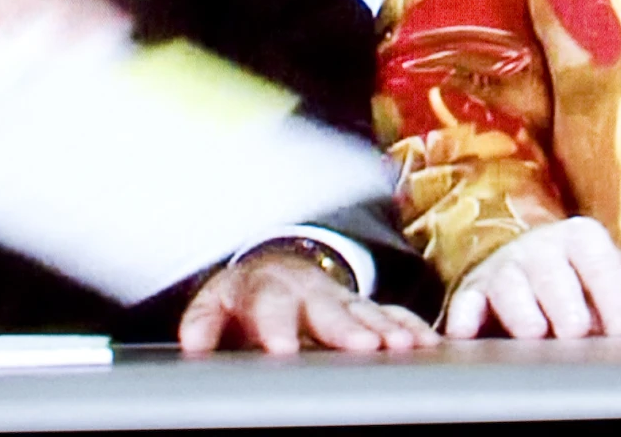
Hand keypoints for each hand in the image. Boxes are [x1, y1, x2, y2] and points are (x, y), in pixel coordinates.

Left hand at [177, 252, 439, 354]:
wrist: (278, 268)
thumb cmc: (246, 296)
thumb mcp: (218, 303)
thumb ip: (204, 322)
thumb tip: (192, 344)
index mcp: (268, 288)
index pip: (270, 306)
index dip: (277, 328)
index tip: (283, 351)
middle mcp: (309, 290)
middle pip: (328, 309)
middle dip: (346, 329)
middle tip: (363, 348)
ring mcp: (341, 298)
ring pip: (365, 312)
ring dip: (385, 329)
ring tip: (403, 347)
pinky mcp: (365, 308)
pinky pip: (392, 315)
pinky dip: (411, 328)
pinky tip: (427, 344)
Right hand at [444, 217, 620, 338]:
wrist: (526, 265)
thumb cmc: (583, 280)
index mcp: (583, 238)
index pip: (600, 267)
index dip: (611, 302)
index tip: (618, 329)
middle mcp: (541, 246)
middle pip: (556, 284)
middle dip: (567, 316)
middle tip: (576, 335)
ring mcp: (505, 268)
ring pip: (512, 292)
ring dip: (525, 318)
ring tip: (538, 337)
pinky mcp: (473, 290)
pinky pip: (465, 303)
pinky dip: (465, 320)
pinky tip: (469, 336)